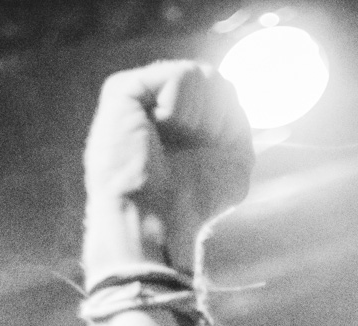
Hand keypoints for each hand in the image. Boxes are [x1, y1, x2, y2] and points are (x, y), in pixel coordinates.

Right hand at [83, 61, 253, 277]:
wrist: (158, 220)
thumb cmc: (192, 202)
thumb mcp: (235, 156)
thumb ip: (235, 116)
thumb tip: (226, 85)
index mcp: (181, 121)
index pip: (221, 91)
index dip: (228, 120)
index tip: (210, 155)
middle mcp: (156, 106)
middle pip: (212, 77)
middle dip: (217, 117)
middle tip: (192, 150)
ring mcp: (139, 97)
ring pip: (198, 72)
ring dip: (200, 116)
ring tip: (174, 142)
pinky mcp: (122, 91)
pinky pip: (177, 74)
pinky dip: (181, 108)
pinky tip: (160, 130)